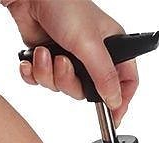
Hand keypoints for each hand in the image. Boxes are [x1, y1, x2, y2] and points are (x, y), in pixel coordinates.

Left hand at [1, 0, 138, 123]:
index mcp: (112, 47)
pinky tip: (32, 59)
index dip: (121, 100)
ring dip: (49, 74)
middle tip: (62, 65)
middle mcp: (93, 54)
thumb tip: (115, 101)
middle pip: (89, 91)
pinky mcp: (48, 57)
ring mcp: (70, 57)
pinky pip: (44, 80)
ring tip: (44, 53)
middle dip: (70, 83)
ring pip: (64, 87)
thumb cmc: (63, 5)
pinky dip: (35, 73)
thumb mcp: (89, 45)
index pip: (126, 81)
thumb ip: (105, 77)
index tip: (114, 116)